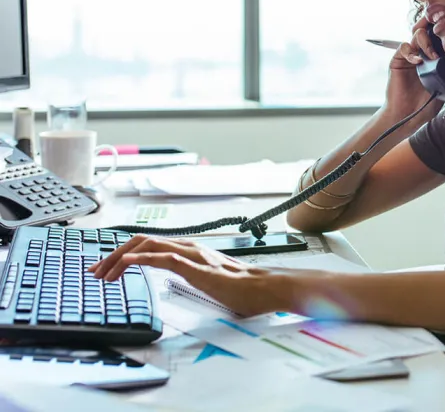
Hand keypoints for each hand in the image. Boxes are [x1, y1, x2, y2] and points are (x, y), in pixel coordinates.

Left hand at [87, 235, 289, 316]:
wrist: (266, 288)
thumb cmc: (243, 287)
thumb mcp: (206, 280)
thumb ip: (190, 275)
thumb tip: (174, 279)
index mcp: (189, 251)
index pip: (149, 244)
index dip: (123, 252)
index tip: (104, 267)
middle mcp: (188, 247)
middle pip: (142, 241)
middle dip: (113, 254)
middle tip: (95, 270)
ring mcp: (193, 255)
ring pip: (149, 245)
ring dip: (121, 257)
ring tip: (104, 271)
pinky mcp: (197, 268)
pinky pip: (165, 259)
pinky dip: (142, 258)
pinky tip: (127, 264)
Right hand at [384, 17, 444, 118]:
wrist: (407, 116)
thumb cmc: (425, 106)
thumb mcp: (444, 88)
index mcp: (434, 60)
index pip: (441, 41)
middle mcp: (422, 55)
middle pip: (430, 32)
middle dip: (437, 33)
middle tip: (443, 45)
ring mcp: (410, 57)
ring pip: (418, 34)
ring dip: (427, 42)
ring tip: (432, 57)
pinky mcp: (397, 61)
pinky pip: (404, 47)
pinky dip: (411, 52)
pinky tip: (418, 62)